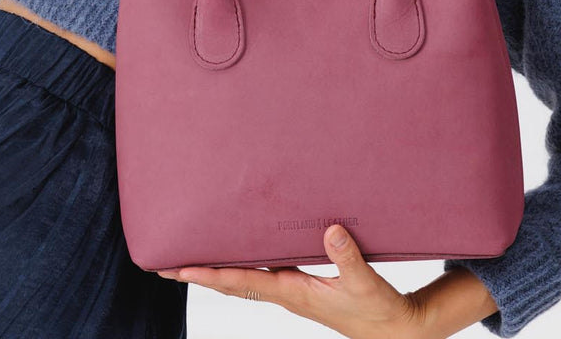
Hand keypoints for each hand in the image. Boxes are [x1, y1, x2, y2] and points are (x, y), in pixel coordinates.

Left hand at [156, 224, 426, 338]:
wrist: (395, 331)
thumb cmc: (379, 311)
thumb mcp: (365, 284)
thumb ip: (347, 257)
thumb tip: (329, 231)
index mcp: (293, 292)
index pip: (241, 281)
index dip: (208, 274)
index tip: (179, 269)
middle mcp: (285, 291)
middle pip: (232, 281)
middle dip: (198, 273)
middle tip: (165, 265)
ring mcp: (291, 290)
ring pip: (244, 278)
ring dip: (216, 269)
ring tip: (189, 258)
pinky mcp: (301, 286)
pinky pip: (263, 272)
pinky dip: (242, 263)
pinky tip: (237, 251)